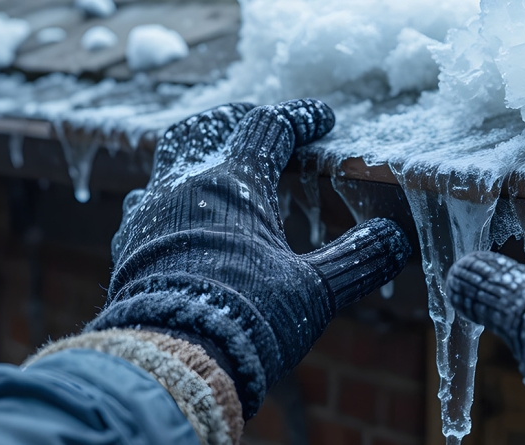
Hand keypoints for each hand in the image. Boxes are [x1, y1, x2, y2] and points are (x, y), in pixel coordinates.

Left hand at [89, 99, 411, 418]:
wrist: (168, 365)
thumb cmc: (246, 319)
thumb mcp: (316, 290)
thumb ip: (358, 260)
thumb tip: (397, 238)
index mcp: (232, 183)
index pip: (268, 128)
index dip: (299, 119)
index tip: (322, 119)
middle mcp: (182, 188)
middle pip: (204, 130)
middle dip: (236, 122)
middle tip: (262, 128)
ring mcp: (147, 219)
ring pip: (168, 167)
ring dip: (199, 162)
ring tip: (224, 177)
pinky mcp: (127, 252)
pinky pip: (147, 208)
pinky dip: (174, 203)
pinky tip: (185, 225)